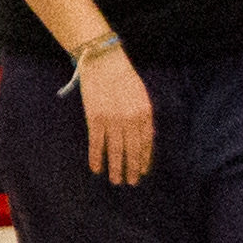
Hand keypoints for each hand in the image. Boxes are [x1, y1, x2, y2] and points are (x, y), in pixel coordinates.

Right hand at [81, 55, 155, 188]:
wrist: (103, 61)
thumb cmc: (122, 76)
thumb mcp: (140, 95)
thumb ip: (142, 115)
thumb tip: (143, 137)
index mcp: (144, 113)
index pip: (147, 142)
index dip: (144, 158)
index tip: (143, 171)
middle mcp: (131, 119)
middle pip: (133, 150)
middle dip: (132, 168)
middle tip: (131, 182)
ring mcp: (113, 120)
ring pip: (116, 151)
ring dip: (116, 168)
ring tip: (116, 181)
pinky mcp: (95, 118)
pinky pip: (97, 143)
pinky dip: (96, 158)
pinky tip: (96, 168)